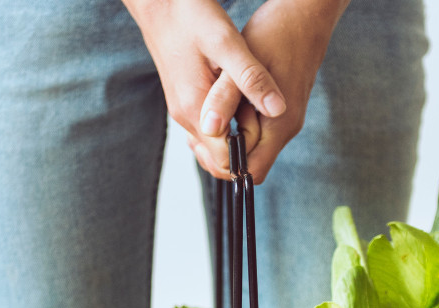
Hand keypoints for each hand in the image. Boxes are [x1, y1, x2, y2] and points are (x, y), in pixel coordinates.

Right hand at [122, 0, 287, 178]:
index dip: (249, 155)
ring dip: (235, 142)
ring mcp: (182, 111)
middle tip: (266, 127)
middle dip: (243, 154)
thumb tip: (278, 110)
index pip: (224, 161)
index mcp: (195, 110)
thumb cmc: (191, 17)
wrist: (160, 3)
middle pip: (216, 161)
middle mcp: (185, 117)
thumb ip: (251, 78)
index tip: (268, 134)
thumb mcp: (228, 43)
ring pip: (211, 148)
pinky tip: (241, 109)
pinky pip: (206, 131)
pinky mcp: (184, 102)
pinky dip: (225, 130)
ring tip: (256, 117)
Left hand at [200, 0, 349, 182]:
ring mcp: (284, 123)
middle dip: (223, 151)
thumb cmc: (275, 35)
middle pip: (249, 165)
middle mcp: (285, 130)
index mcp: (279, 126)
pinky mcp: (279, 112)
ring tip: (212, 110)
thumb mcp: (241, 64)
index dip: (225, 163)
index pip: (250, 172)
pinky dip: (236, 123)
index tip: (205, 139)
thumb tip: (209, 130)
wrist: (305, 17)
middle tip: (204, 124)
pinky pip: (254, 131)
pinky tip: (223, 103)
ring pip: (250, 148)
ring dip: (228, 136)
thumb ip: (225, 99)